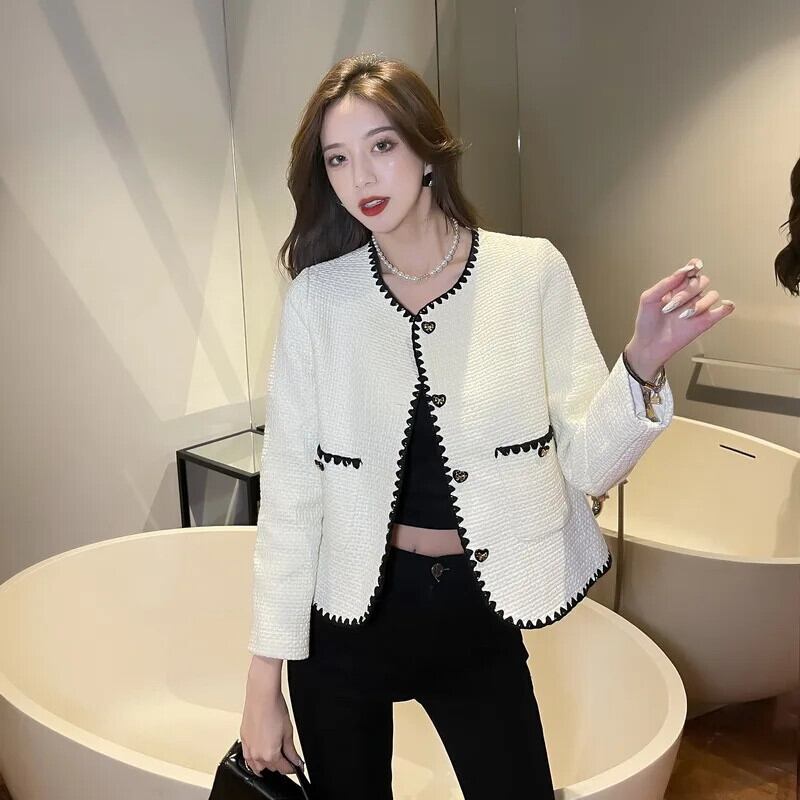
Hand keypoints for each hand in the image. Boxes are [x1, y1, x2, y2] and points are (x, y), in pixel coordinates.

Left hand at [625, 258, 735, 379]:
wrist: (648, 344)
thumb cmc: (646, 322)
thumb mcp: (649, 299)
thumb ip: (665, 283)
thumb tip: (683, 270)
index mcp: (677, 286)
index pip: (692, 270)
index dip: (695, 265)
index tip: (693, 267)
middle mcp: (690, 295)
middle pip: (702, 281)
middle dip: (688, 291)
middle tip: (672, 305)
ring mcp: (698, 308)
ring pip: (712, 295)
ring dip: (699, 303)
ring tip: (683, 315)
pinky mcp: (705, 321)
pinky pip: (722, 311)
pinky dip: (727, 306)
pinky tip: (725, 305)